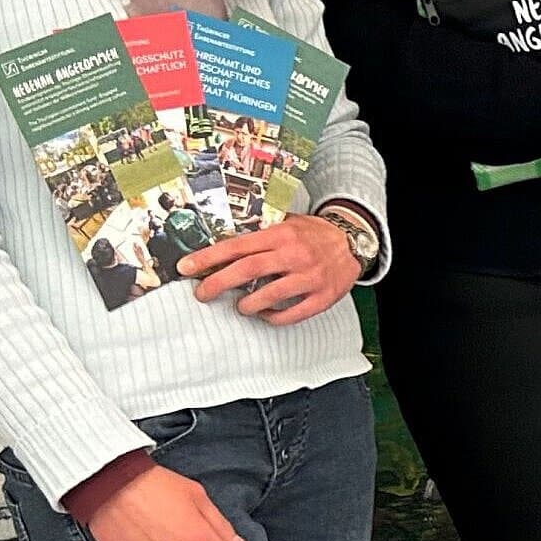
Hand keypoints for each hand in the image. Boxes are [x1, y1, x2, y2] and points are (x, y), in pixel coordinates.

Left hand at [180, 215, 359, 324]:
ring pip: (268, 295)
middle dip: (217, 283)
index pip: (237, 246)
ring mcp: (310, 277)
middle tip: (202, 293)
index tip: (187, 267)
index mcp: (281, 234)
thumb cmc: (313, 234)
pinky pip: (291, 314)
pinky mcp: (322, 297)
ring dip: (247, 304)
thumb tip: (221, 244)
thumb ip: (259, 233)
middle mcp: (294, 254)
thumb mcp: (287, 223)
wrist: (353, 242)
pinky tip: (266, 313)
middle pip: (247, 270)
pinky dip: (273, 317)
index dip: (209, 258)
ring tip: (240, 306)